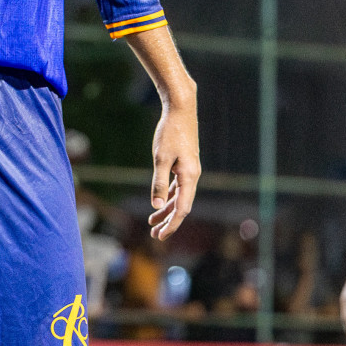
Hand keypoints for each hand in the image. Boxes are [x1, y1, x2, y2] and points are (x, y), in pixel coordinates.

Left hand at [147, 101, 199, 239]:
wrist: (180, 110)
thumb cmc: (169, 132)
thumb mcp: (160, 157)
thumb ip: (159, 182)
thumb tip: (155, 204)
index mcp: (189, 177)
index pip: (181, 208)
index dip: (171, 224)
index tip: (160, 236)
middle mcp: (192, 176)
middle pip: (181, 205)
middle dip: (168, 221)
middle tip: (155, 234)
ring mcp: (189, 170)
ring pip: (179, 196)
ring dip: (166, 209)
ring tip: (152, 221)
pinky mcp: (185, 164)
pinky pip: (178, 186)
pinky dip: (168, 196)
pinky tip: (160, 201)